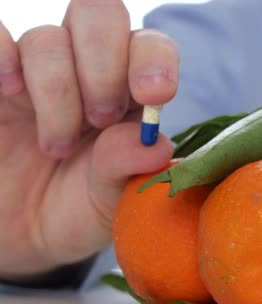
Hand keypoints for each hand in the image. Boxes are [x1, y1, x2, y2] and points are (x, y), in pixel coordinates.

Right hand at [0, 0, 177, 281]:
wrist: (18, 232)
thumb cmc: (74, 210)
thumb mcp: (108, 201)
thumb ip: (128, 169)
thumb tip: (156, 144)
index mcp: (130, 91)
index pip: (150, 46)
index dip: (154, 59)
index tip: (153, 95)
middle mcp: (86, 69)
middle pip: (101, 15)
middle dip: (104, 66)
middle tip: (99, 119)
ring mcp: (35, 71)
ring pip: (47, 38)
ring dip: (57, 92)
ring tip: (56, 146)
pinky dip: (2, 55)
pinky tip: (10, 91)